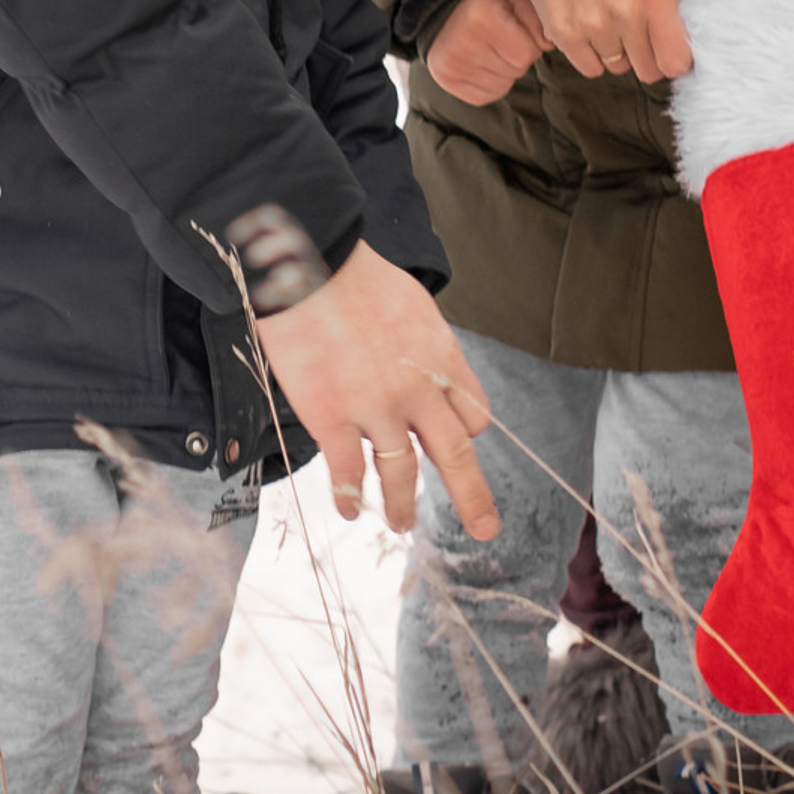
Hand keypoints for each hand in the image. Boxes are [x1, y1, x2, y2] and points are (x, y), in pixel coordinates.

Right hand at [254, 243, 498, 539]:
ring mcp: (376, 409)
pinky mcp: (332, 419)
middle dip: (472, 497)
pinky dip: (350, 498)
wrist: (310, 265)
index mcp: (441, 358)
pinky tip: (350, 510)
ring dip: (404, 505)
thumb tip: (423, 370)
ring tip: (403, 525)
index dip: (464, 433)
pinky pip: (348, 474)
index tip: (456, 442)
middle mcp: (418, 391)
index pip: (473, 415)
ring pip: (401, 474)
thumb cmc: (357, 277)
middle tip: (484, 528)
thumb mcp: (413, 305)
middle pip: (455, 456)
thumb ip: (423, 347)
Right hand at [424, 0, 549, 105]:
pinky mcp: (446, 79)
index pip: (527, 54)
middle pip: (516, 71)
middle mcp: (464, 44)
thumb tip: (552, 45)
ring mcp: (452, 65)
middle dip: (516, 56)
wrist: (444, 2)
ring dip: (504, 70)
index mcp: (483, 18)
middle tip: (502, 37)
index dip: (528, 42)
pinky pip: (485, 95)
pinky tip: (480, 60)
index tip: (516, 29)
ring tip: (490, 47)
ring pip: (503, 86)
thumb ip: (537, 18)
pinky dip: (489, 81)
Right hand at [479, 0, 691, 82]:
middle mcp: (624, 12)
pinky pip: (590, 67)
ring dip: (615, 51)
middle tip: (632, 29)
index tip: (667, 49)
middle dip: (645, 55)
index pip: (677, 60)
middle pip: (649, 71)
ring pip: (619, 68)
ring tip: (603, 17)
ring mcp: (592, 25)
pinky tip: (585, 25)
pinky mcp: (563, 33)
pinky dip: (590, 53)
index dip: (675, 58)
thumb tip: (690, 34)